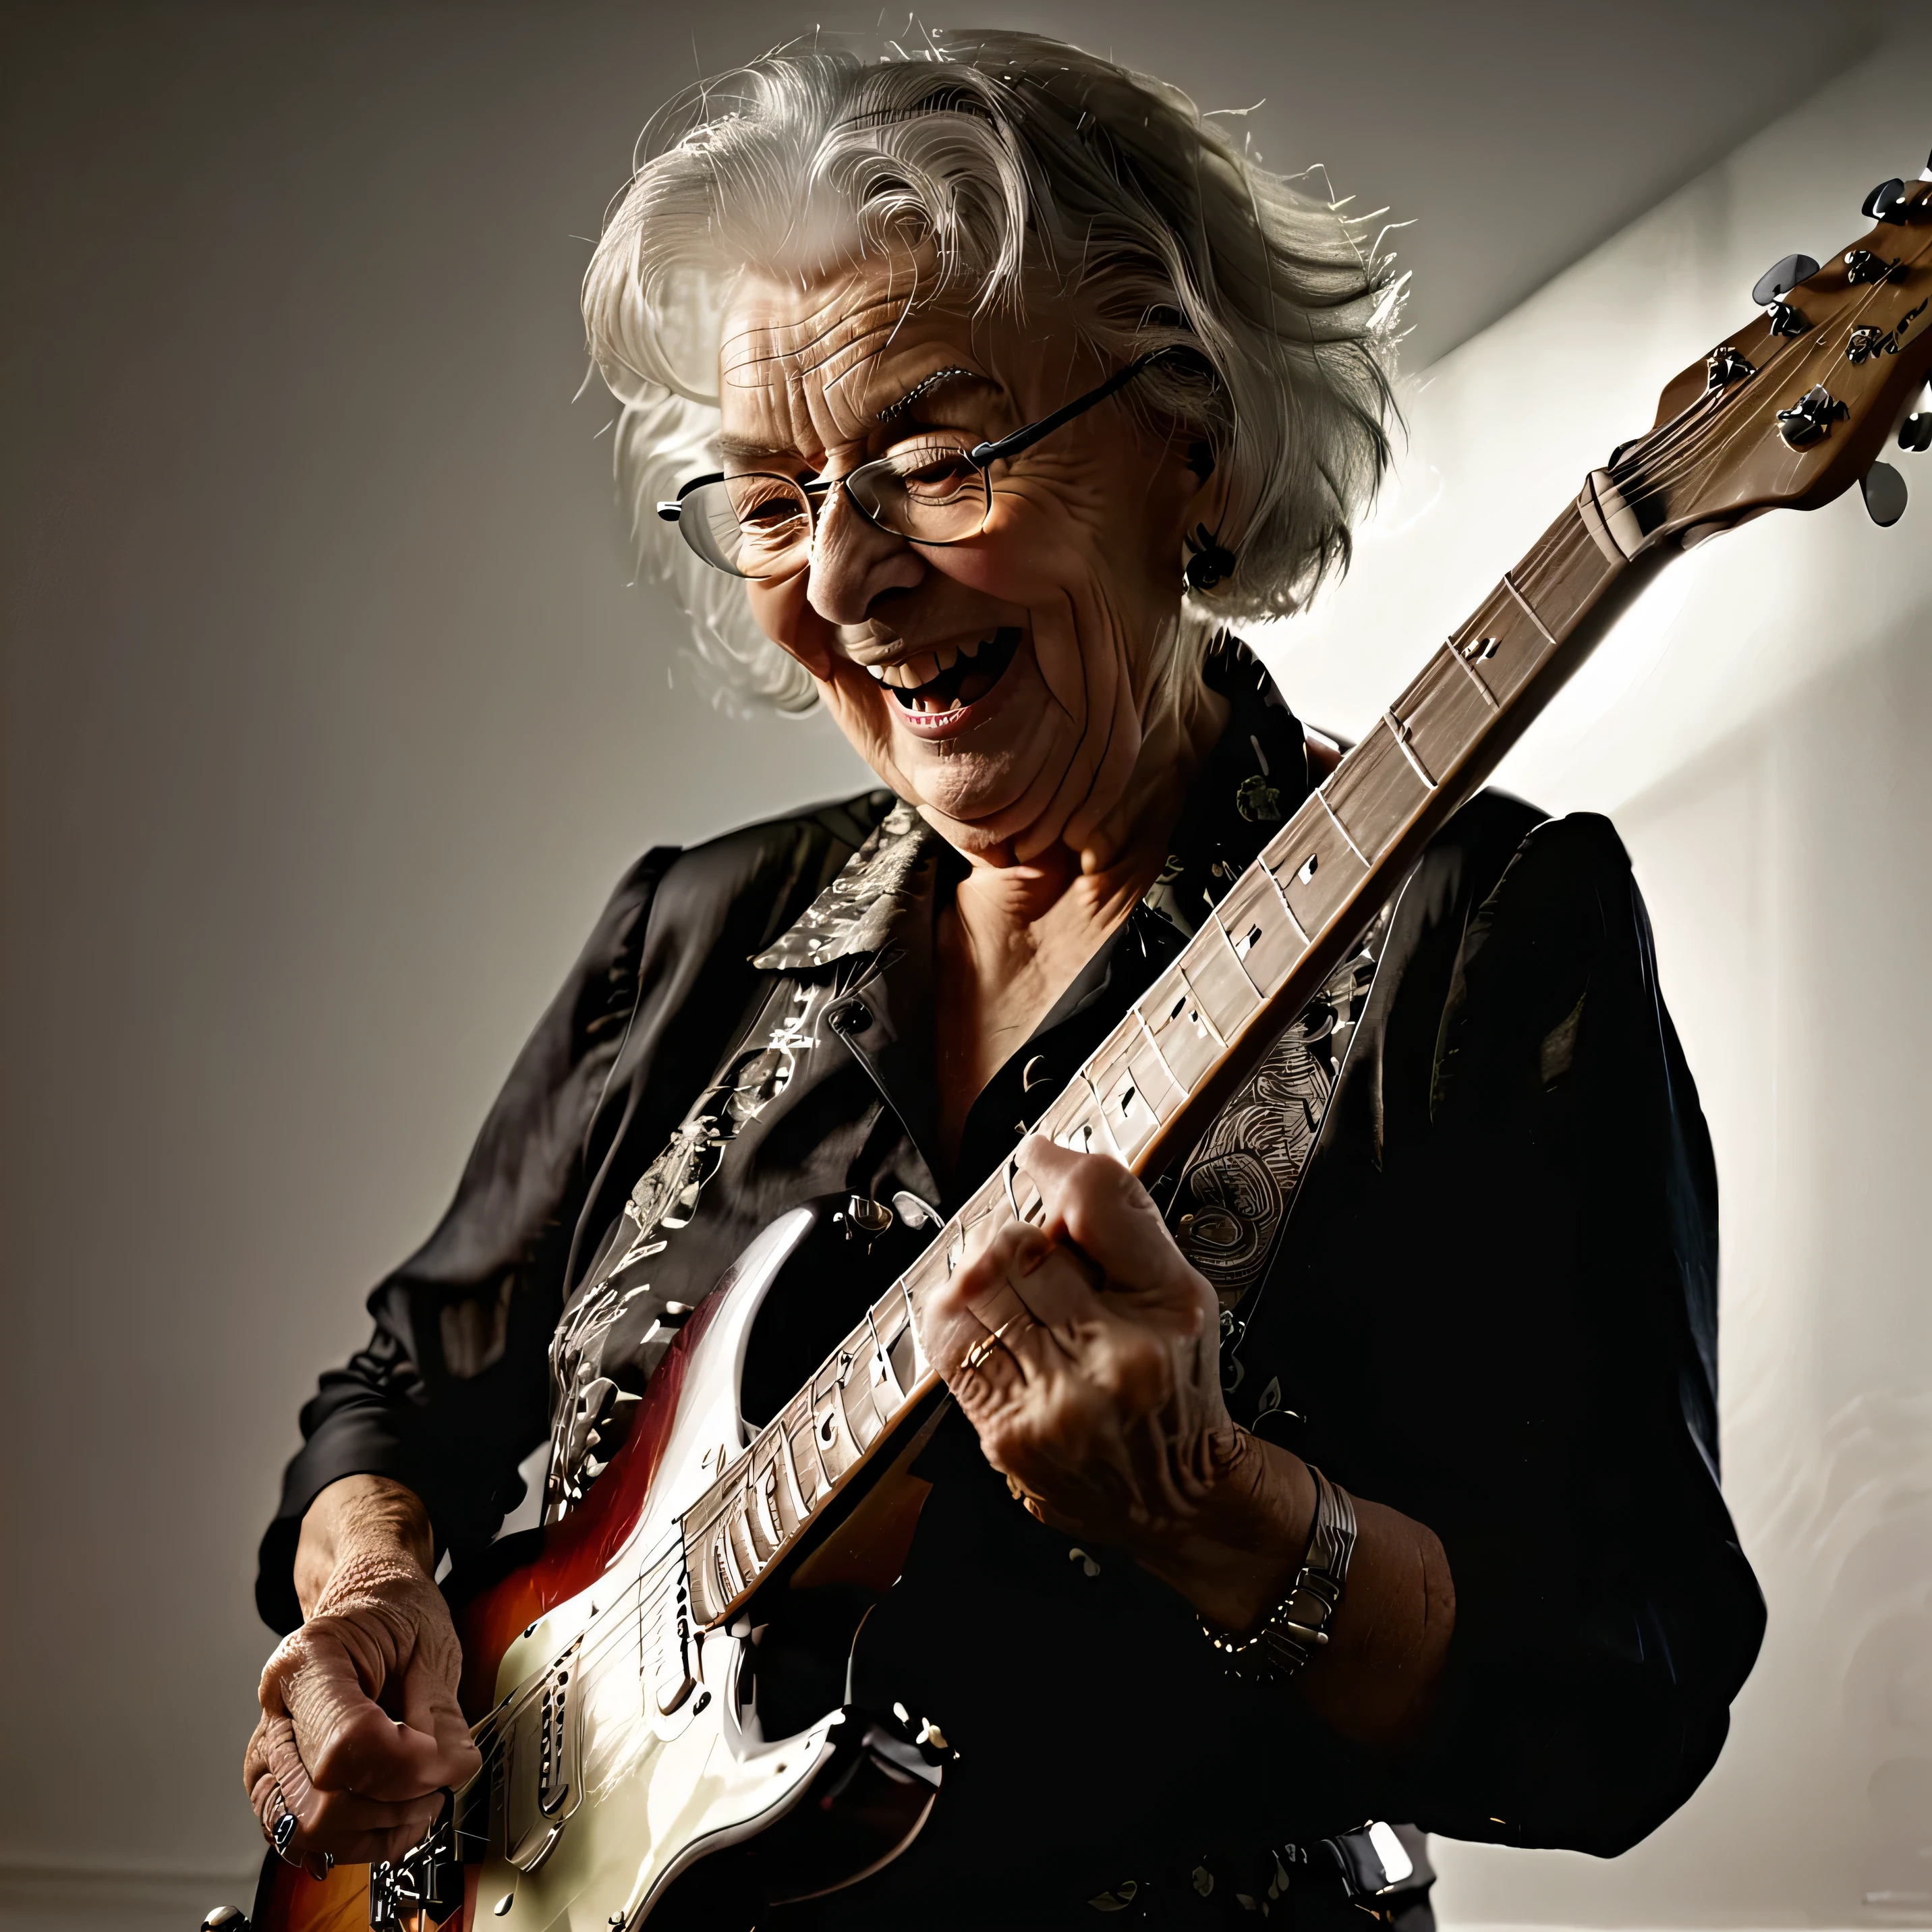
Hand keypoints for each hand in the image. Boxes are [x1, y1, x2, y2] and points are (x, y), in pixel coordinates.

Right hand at [243, 1477, 480, 1871]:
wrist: (366, 1600)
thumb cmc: (393, 1612)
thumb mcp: (432, 1644)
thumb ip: (442, 1714)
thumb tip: (451, 1769)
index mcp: (309, 1662)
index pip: (345, 1746)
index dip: (403, 1765)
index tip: (443, 1758)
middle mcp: (278, 1711)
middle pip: (321, 1801)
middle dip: (392, 1802)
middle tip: (436, 1778)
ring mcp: (271, 1750)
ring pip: (308, 1830)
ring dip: (374, 1829)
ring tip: (418, 1795)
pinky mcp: (280, 1780)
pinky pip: (303, 1837)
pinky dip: (353, 1840)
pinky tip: (389, 1814)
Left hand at [922, 1137, 1311, 1628]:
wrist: (1179, 1499)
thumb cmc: (1176, 1390)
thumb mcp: (1180, 1298)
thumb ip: (1121, 1234)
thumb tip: (1048, 1170)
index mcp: (1171, 1308)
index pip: (1099, 1202)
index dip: (1057, 1168)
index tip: (1039, 1158)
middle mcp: (1120, 1356)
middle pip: (1021, 1245)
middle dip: (1017, 1241)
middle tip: (1036, 1261)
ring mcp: (1061, 1402)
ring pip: (976, 1288)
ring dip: (980, 1280)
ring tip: (1008, 1297)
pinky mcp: (1011, 1436)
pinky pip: (951, 1346)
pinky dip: (956, 1322)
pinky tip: (984, 1327)